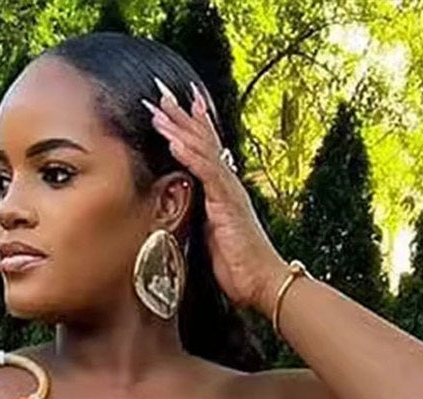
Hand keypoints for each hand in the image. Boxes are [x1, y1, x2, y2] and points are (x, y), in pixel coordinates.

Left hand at [145, 78, 283, 314]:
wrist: (263, 283)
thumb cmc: (239, 266)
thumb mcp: (211, 236)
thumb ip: (200, 216)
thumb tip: (184, 208)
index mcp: (222, 191)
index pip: (204, 150)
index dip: (189, 126)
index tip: (171, 107)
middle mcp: (227, 184)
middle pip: (202, 141)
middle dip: (180, 116)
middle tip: (160, 92)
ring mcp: (228, 191)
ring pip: (202, 149)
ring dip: (179, 128)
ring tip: (159, 110)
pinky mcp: (228, 203)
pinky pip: (207, 172)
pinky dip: (190, 154)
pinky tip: (175, 140)